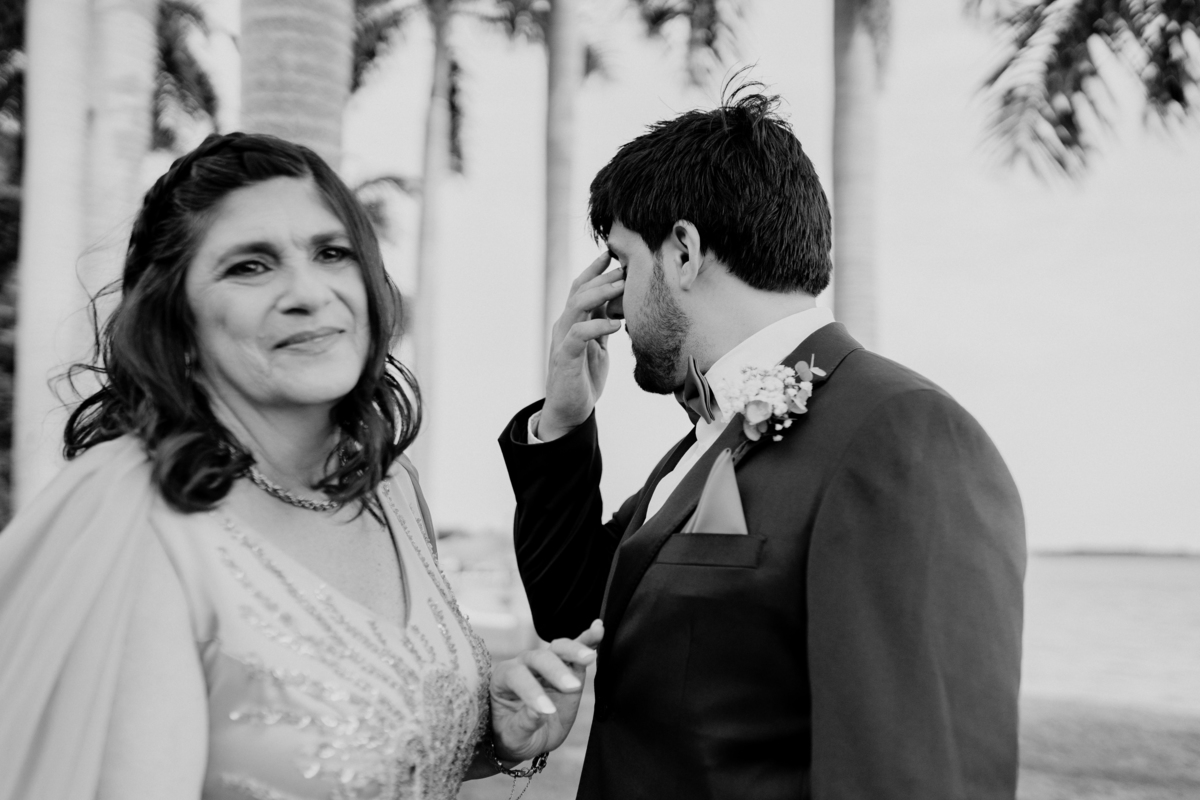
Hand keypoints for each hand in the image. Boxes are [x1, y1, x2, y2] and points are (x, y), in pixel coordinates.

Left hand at [489, 619, 603, 762]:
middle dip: (556, 671)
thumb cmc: (514, 735)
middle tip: (572, 688)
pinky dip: (588, 640)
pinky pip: (576, 649)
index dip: (532, 692)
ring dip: (574, 650)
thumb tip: (539, 712)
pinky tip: (598, 630)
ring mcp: (547, 664)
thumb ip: (524, 724)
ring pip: (559, 648)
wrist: (527, 736)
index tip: (548, 711)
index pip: (517, 677)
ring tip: (589, 657)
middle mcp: (524, 664)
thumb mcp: (514, 737)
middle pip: (539, 658)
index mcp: (503, 678)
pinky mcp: (568, 667)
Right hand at [539, 253, 623, 440]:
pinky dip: (599, 326)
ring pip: (577, 305)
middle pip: (580, 290)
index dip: (595, 270)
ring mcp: (562, 340)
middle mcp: (564, 326)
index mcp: (573, 322)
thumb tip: (619, 307)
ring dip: (601, 293)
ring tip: (623, 286)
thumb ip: (602, 326)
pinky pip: (579, 334)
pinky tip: (617, 324)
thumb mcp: (598, 347)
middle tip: (626, 267)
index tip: (614, 255)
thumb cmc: (583, 378)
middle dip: (603, 276)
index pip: (581, 288)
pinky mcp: (565, 357)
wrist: (568, 411)